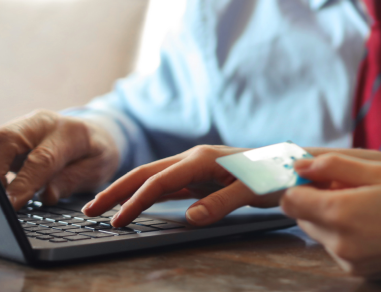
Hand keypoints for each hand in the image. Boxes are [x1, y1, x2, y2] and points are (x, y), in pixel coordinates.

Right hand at [0, 110, 119, 208]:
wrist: (94, 133)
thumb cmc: (95, 154)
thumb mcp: (96, 170)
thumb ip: (71, 181)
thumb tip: (46, 195)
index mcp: (69, 132)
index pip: (41, 158)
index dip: (24, 183)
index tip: (11, 204)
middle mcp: (40, 124)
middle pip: (5, 140)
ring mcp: (20, 126)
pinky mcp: (6, 134)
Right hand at [83, 145, 279, 226]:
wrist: (292, 165)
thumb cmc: (275, 175)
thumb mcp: (252, 191)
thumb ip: (222, 203)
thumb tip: (190, 217)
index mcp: (202, 159)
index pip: (159, 182)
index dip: (136, 202)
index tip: (117, 221)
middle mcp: (194, 159)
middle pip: (146, 173)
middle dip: (116, 191)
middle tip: (89, 211)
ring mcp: (195, 167)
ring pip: (152, 178)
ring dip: (127, 192)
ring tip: (102, 209)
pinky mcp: (200, 176)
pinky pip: (166, 186)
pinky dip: (146, 194)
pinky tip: (134, 205)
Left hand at [282, 154, 380, 279]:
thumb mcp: (380, 171)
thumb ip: (334, 166)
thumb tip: (301, 166)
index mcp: (339, 213)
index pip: (291, 200)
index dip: (300, 184)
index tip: (318, 175)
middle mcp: (339, 243)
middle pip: (304, 218)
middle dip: (318, 200)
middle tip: (351, 187)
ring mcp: (350, 262)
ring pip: (322, 234)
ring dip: (334, 219)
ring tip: (370, 206)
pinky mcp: (361, 273)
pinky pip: (340, 250)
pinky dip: (348, 235)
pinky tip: (377, 225)